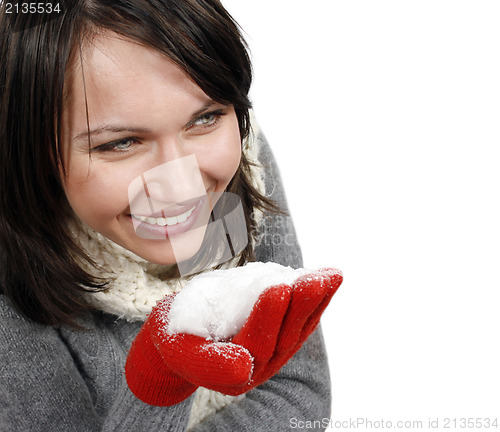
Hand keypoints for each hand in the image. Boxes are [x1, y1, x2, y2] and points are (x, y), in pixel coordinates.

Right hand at [125, 267, 341, 404]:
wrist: (183, 334)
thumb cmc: (178, 336)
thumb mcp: (183, 350)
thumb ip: (210, 363)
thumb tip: (244, 368)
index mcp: (234, 372)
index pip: (255, 343)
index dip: (268, 316)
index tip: (278, 288)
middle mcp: (260, 366)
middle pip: (284, 335)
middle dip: (300, 305)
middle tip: (313, 279)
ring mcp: (274, 352)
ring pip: (298, 326)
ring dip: (316, 300)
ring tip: (331, 275)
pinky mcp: (281, 337)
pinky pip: (302, 318)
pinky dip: (318, 298)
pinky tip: (330, 277)